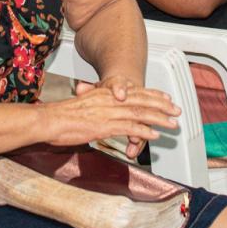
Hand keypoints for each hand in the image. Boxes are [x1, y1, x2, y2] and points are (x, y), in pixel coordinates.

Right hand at [42, 78, 179, 153]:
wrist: (50, 120)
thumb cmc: (61, 115)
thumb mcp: (82, 104)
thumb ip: (94, 105)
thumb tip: (101, 112)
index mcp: (105, 94)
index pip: (134, 92)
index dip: (152, 95)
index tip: (165, 98)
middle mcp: (109, 101)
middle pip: (141, 101)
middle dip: (162, 106)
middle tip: (176, 110)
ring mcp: (108, 113)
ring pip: (140, 113)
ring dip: (159, 119)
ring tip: (172, 124)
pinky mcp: (105, 126)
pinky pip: (129, 128)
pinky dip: (143, 131)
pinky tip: (154, 135)